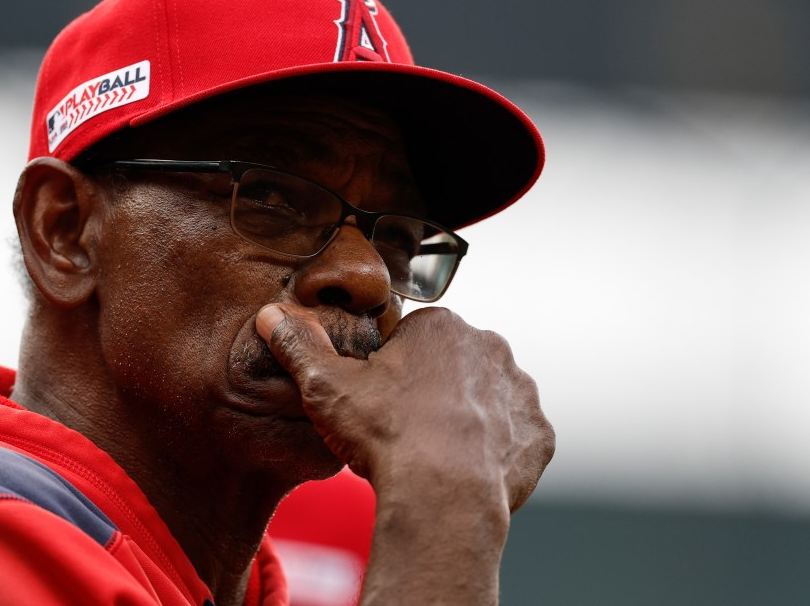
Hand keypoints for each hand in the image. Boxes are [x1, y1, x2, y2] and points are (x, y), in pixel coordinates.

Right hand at [255, 304, 553, 512]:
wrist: (442, 493)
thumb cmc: (385, 434)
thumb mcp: (326, 386)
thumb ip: (299, 346)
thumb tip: (271, 315)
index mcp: (442, 327)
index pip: (414, 341)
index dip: (392, 373)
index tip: (379, 402)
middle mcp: (490, 349)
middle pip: (454, 367)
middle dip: (433, 392)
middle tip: (404, 429)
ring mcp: (521, 392)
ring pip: (487, 400)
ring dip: (468, 420)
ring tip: (436, 454)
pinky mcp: (539, 435)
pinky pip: (516, 439)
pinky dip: (497, 453)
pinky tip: (468, 470)